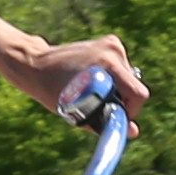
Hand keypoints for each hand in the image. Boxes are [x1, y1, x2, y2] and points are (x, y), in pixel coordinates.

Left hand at [10, 33, 147, 121]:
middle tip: (98, 104)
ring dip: (116, 88)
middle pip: (134, 86)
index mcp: (108, 64)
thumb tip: (134, 132)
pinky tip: (93, 79)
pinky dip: (112, 78)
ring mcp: (112, 43)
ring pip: (128, 78)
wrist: (36, 65)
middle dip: (121, 99)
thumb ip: (108, 122)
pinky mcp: (110, 42)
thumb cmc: (54, 91)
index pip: (138, 93)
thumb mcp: (81, 112)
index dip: (131, 110)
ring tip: (92, 90)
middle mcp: (113, 50)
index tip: (115, 116)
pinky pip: (121, 69)